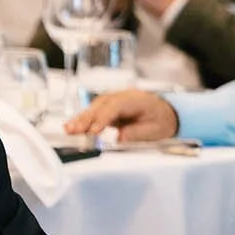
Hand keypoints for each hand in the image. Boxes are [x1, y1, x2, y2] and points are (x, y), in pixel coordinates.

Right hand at [63, 88, 180, 141]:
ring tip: (68, 130)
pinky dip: (83, 120)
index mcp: (136, 99)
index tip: (94, 131)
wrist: (166, 113)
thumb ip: (136, 133)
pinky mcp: (108, 108)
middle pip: (101, 106)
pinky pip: (94, 113)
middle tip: (74, 130)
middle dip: (87, 118)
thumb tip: (119, 137)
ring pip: (95, 108)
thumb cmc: (161, 120)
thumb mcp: (154, 130)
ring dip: (81, 119)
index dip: (103, 118)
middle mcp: (122, 96)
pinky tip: (72, 127)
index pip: (116, 107)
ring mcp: (114, 100)